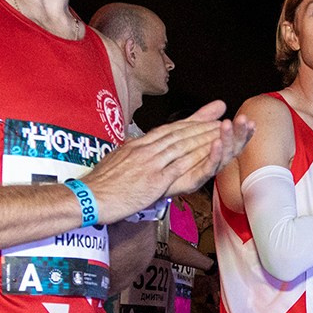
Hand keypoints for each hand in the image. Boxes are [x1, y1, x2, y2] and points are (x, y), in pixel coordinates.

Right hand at [84, 102, 250, 222]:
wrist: (88, 197)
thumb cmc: (98, 185)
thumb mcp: (115, 162)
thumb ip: (130, 152)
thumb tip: (135, 145)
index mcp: (137, 145)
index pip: (168, 129)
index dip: (189, 121)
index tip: (205, 116)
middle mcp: (145, 149)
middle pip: (180, 134)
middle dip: (203, 125)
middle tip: (222, 118)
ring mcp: (151, 163)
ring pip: (184, 145)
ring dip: (206, 137)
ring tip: (224, 131)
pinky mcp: (155, 179)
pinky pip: (181, 166)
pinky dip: (199, 157)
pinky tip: (213, 153)